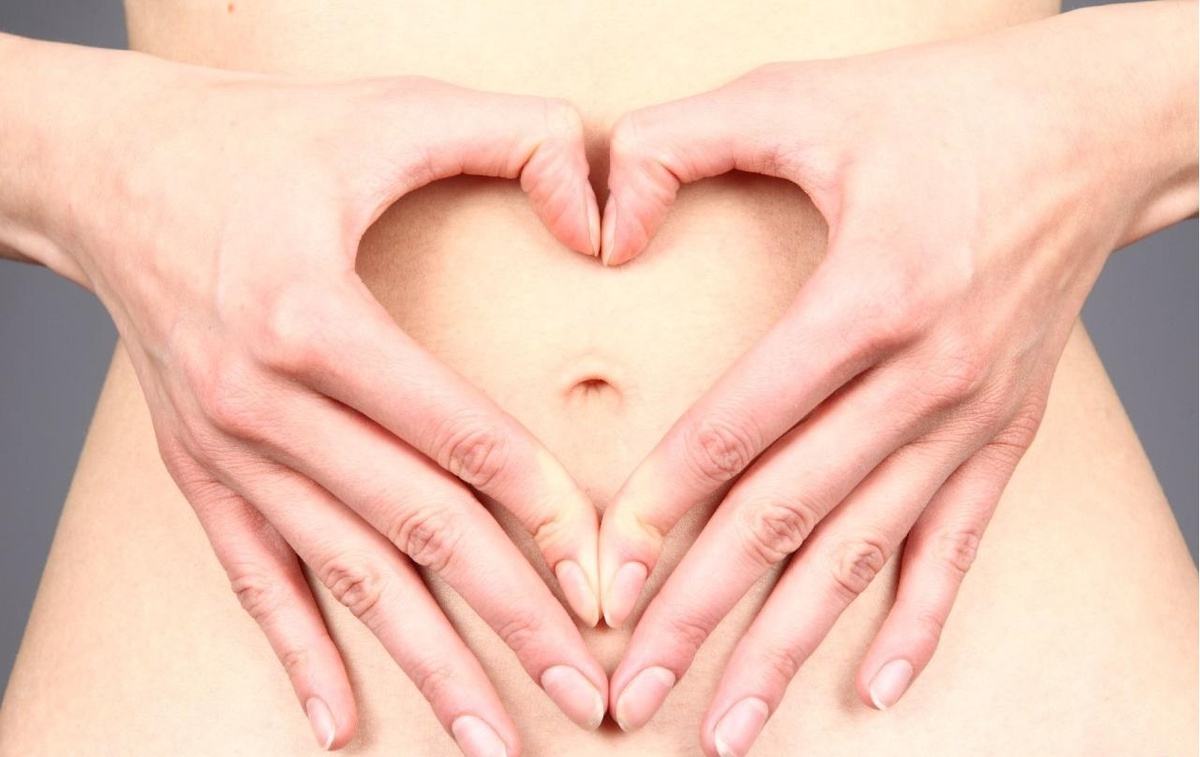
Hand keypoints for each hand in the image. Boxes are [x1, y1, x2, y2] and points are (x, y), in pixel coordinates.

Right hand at [63, 64, 607, 752]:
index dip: (547, 517)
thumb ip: (517, 137)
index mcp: (314, 319)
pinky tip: (337, 724)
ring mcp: (226, 449)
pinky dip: (297, 652)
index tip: (608, 582)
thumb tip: (605, 216)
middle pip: (415, 533)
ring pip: (343, 577)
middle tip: (587, 696)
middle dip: (510, 623)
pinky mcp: (200, 470)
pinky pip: (251, 578)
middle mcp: (263, 403)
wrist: (103, 168)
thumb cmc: (252, 137)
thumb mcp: (389, 109)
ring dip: (423, 665)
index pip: (460, 443)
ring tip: (492, 738)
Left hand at [595, 7, 1194, 753]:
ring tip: (729, 726)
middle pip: (789, 518)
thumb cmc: (942, 107)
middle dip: (701, 615)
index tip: (599, 582)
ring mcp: (972, 414)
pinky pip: (959, 543)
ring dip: (791, 646)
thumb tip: (600, 228)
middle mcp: (924, 376)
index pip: (736, 431)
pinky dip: (921, 619)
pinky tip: (879, 684)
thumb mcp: (798, 94)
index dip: (656, 511)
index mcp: (866, 297)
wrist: (1093, 126)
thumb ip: (674, 143)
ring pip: (865, 553)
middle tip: (632, 693)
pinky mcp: (1006, 430)